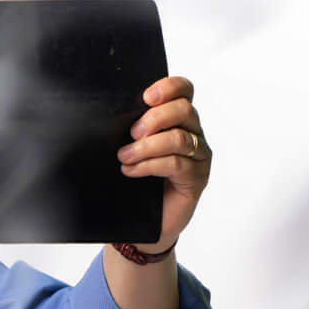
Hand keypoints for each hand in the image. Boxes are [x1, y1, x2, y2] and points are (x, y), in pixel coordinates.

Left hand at [118, 75, 211, 253]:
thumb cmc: (135, 181)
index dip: (169, 87)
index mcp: (178, 118)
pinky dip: (150, 165)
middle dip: (155, 118)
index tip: (145, 97)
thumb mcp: (130, 147)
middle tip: (131, 133)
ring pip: (180, 138)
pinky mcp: (197, 179)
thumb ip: (131, 128)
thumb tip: (110, 114)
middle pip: (184, 110)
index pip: (184, 90)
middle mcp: (193, 133)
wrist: (141, 222)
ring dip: (147, 146)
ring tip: (124, 156)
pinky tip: (131, 171)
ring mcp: (198, 156)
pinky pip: (177, 164)